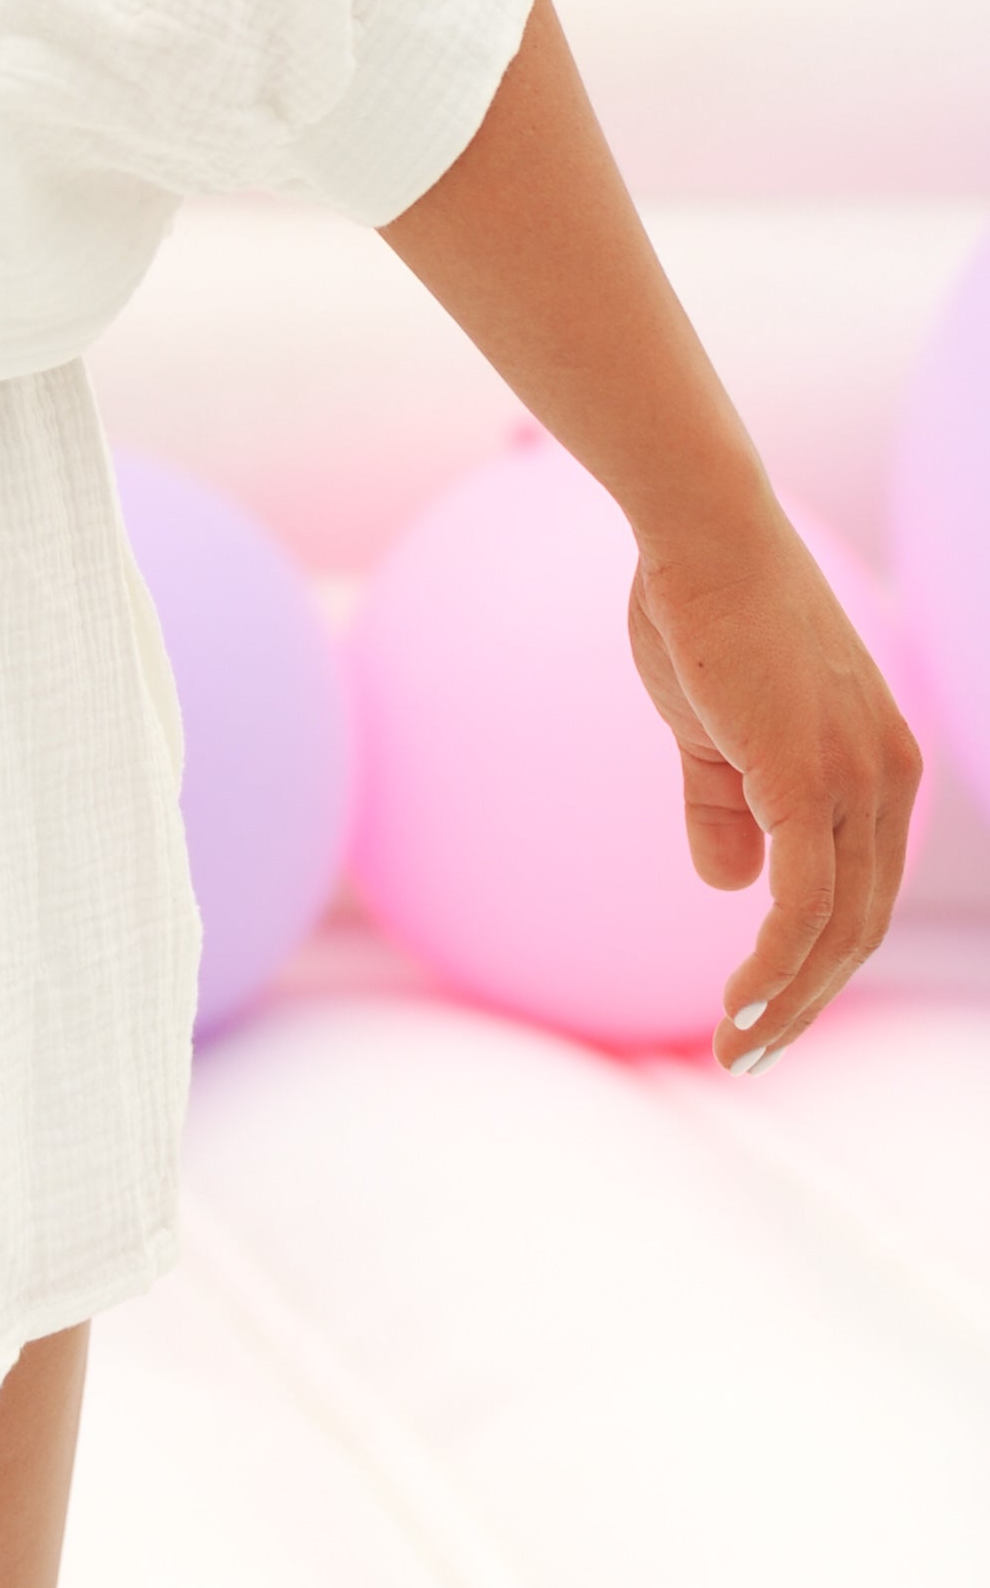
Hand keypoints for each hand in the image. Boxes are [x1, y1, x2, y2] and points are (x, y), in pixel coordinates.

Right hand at [626, 492, 921, 1071]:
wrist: (700, 533)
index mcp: (878, 761)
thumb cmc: (701, 612)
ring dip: (786, 1000)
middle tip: (748, 1054)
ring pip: (836, 927)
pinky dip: (775, 965)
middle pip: (860, 924)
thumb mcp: (713, 729)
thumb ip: (725, 806)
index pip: (861, 888)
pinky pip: (802, 901)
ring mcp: (855, 776)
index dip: (816, 959)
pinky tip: (740, 1004)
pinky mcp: (807, 776)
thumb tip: (733, 887)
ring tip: (736, 1049)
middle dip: (804, 1001)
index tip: (765, 1007)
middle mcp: (887, 775)